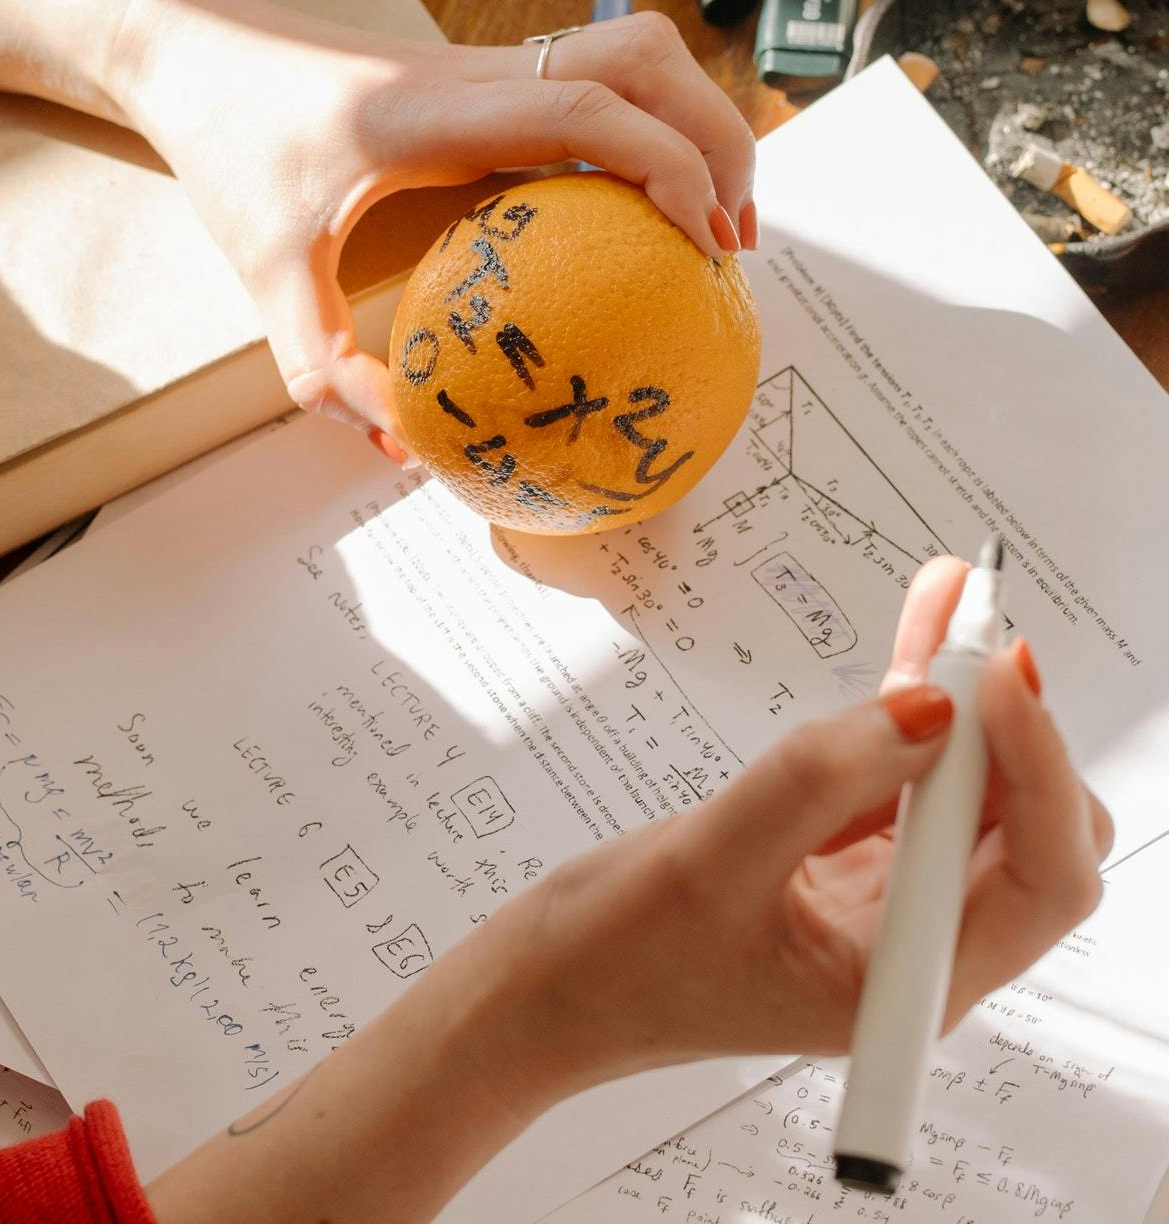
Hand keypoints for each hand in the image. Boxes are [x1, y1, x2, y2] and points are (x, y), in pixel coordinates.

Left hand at [119, 2, 757, 460]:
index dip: (667, 165)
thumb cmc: (229, 149)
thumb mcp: (265, 271)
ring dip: (690, 120)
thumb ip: (324, 366)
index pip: (585, 107)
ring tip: (708, 220)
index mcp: (434, 109)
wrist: (197, 56)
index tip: (704, 243)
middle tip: (731, 245)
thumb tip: (401, 444)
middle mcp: (476, 73)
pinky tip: (636, 206)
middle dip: (717, 138)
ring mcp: (484, 66)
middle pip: (643, 58)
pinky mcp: (481, 75)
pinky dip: (642, 128)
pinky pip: (591, 80)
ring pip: (630, 50)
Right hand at [502, 555, 1112, 1082]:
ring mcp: (885, 901)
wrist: (551, 987)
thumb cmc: (616, 964)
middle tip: (965, 638)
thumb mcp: (709, 862)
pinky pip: (907, 775)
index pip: (1042, 876)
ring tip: (950, 608)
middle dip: (1005, 726)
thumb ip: (818, 779)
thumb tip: (928, 710)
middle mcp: (916, 946)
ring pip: (971, 790)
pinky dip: (914, 708)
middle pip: (1028, 827)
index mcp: (905, 984)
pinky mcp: (848, 859)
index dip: (1038, 767)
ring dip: (964, 700)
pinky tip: (916, 643)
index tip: (989, 677)